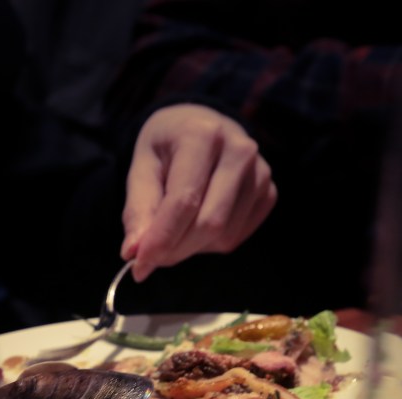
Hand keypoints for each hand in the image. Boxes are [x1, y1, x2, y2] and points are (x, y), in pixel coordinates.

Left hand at [121, 104, 276, 281]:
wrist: (198, 126)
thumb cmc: (166, 150)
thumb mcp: (142, 170)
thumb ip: (138, 211)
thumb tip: (133, 253)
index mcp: (202, 135)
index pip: (184, 201)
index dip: (161, 240)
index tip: (138, 268)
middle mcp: (240, 150)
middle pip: (209, 223)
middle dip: (175, 250)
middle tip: (150, 257)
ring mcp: (260, 172)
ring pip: (223, 236)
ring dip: (191, 247)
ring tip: (175, 227)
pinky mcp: (268, 192)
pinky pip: (236, 237)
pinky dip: (211, 242)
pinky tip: (198, 220)